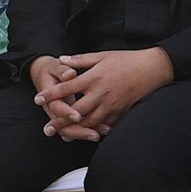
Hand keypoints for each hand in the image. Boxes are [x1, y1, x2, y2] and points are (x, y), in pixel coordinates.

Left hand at [37, 47, 173, 140]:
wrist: (152, 69)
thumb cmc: (126, 60)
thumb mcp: (102, 55)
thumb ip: (81, 60)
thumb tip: (61, 59)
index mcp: (94, 77)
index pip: (67, 87)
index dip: (51, 94)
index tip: (38, 99)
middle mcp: (101, 93)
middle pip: (76, 111)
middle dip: (60, 121)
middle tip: (47, 129)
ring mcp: (111, 105)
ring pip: (90, 122)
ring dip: (76, 130)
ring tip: (63, 136)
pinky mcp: (120, 112)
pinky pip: (106, 125)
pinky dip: (95, 131)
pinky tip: (87, 135)